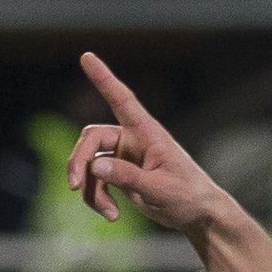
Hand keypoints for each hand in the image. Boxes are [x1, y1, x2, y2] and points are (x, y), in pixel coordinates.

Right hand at [65, 54, 230, 237]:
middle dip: (79, 161)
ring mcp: (123, 156)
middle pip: (91, 138)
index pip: (122, 100)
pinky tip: (112, 215)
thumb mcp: (161, 189)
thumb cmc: (189, 196)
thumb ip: (129, 177)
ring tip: (109, 213)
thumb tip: (95, 167)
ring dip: (90, 188)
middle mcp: (131, 140)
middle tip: (74, 185)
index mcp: (147, 133)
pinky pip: (95, 181)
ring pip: (89, 164)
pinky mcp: (119, 174)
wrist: (197, 215)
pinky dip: (97, 197)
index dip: (104, 78)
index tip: (87, 56)